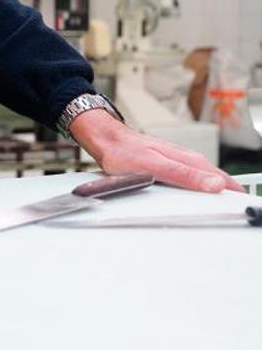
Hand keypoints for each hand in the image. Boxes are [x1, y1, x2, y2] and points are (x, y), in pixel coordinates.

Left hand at [69, 109, 242, 192]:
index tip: (243, 206)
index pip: (222, 180)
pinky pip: (192, 178)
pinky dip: (200, 187)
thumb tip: (214, 184)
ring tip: (226, 205)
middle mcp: (187, 159)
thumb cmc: (124, 151)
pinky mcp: (169, 165)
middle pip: (217, 180)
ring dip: (216, 191)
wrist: (106, 140)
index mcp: (189, 160)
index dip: (234, 193)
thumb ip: (183, 175)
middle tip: (239, 209)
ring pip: (205, 179)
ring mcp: (179, 161)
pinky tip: (200, 194)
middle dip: (229, 194)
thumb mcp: (154, 166)